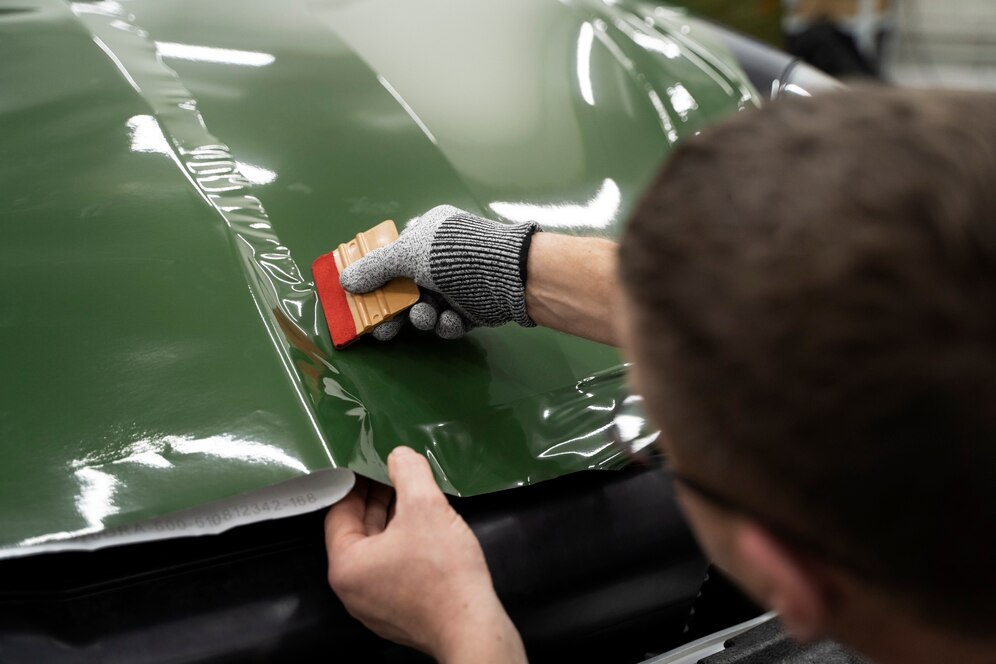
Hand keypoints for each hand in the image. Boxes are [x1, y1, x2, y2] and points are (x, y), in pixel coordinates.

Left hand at [325, 447, 526, 662]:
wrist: (472, 627)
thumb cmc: (443, 571)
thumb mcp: (425, 506)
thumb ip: (408, 472)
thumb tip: (399, 456)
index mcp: (345, 565)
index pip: (339, 512)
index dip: (357, 483)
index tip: (372, 464)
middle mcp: (352, 589)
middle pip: (358, 532)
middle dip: (378, 501)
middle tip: (396, 475)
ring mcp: (373, 606)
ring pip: (377, 551)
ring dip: (392, 523)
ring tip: (415, 498)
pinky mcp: (396, 614)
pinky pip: (391, 570)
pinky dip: (403, 547)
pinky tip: (427, 531)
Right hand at [339, 205, 540, 340]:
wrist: (509, 276)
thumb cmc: (456, 254)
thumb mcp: (409, 255)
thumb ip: (375, 268)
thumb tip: (345, 280)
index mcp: (428, 235)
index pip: (394, 256)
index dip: (376, 278)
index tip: (360, 298)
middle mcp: (442, 259)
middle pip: (406, 289)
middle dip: (393, 310)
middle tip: (380, 330)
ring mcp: (458, 285)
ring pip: (426, 308)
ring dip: (422, 317)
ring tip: (424, 317)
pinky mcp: (472, 309)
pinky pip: (449, 321)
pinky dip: (447, 323)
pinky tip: (451, 320)